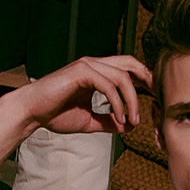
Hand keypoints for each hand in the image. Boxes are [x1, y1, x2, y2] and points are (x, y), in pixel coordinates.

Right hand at [16, 54, 152, 136]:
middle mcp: (94, 64)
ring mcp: (87, 66)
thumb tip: (127, 127)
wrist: (32, 112)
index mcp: (98, 72)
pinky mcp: (81, 72)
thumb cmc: (56, 114)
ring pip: (122, 77)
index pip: (127, 69)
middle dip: (147, 80)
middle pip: (130, 63)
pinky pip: (108, 85)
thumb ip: (109, 121)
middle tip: (156, 101)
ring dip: (132, 101)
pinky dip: (117, 103)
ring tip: (132, 121)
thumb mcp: (90, 121)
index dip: (144, 80)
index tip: (155, 99)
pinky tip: (119, 119)